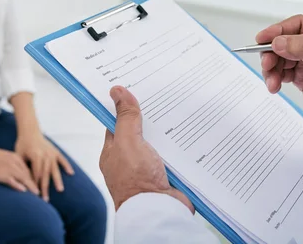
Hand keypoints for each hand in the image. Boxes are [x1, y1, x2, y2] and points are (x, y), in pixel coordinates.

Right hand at [0, 144, 39, 193]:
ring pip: (23, 177)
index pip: (30, 169)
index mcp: (15, 157)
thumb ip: (11, 166)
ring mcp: (7, 167)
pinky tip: (23, 190)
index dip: (36, 179)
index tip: (41, 187)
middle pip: (29, 174)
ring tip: (38, 195)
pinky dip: (18, 184)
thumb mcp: (2, 160)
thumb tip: (17, 176)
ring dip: (31, 186)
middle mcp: (14, 161)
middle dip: (37, 184)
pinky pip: (11, 179)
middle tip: (43, 194)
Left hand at [15, 131, 73, 201]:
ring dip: (57, 180)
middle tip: (45, 200)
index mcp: (35, 155)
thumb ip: (22, 167)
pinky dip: (67, 166)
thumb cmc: (22, 144)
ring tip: (60, 190)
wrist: (30, 130)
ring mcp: (52, 153)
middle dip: (45, 187)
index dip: (35, 185)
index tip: (35, 196)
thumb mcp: (18, 155)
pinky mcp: (56, 151)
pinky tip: (71, 173)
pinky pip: (63, 159)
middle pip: (45, 174)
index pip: (36, 173)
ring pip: (55, 169)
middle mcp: (45, 154)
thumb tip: (23, 183)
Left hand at [100, 86, 192, 211]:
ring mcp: (147, 170)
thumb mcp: (128, 142)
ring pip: (158, 144)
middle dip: (150, 119)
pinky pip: (172, 157)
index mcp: (114, 152)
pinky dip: (179, 149)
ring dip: (167, 134)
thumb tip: (117, 91)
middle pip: (140, 132)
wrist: (158, 213)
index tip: (135, 89)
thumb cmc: (136, 181)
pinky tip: (189, 137)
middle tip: (162, 98)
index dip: (125, 107)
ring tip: (179, 113)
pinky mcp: (165, 177)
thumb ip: (125, 117)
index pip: (117, 123)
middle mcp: (129, 161)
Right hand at [257, 15, 302, 127]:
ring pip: (280, 58)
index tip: (262, 38)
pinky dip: (274, 78)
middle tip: (267, 64)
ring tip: (272, 82)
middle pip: (285, 41)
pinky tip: (275, 86)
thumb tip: (279, 42)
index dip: (278, 30)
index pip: (299, 25)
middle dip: (272, 53)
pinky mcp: (302, 77)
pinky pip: (281, 72)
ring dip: (272, 68)